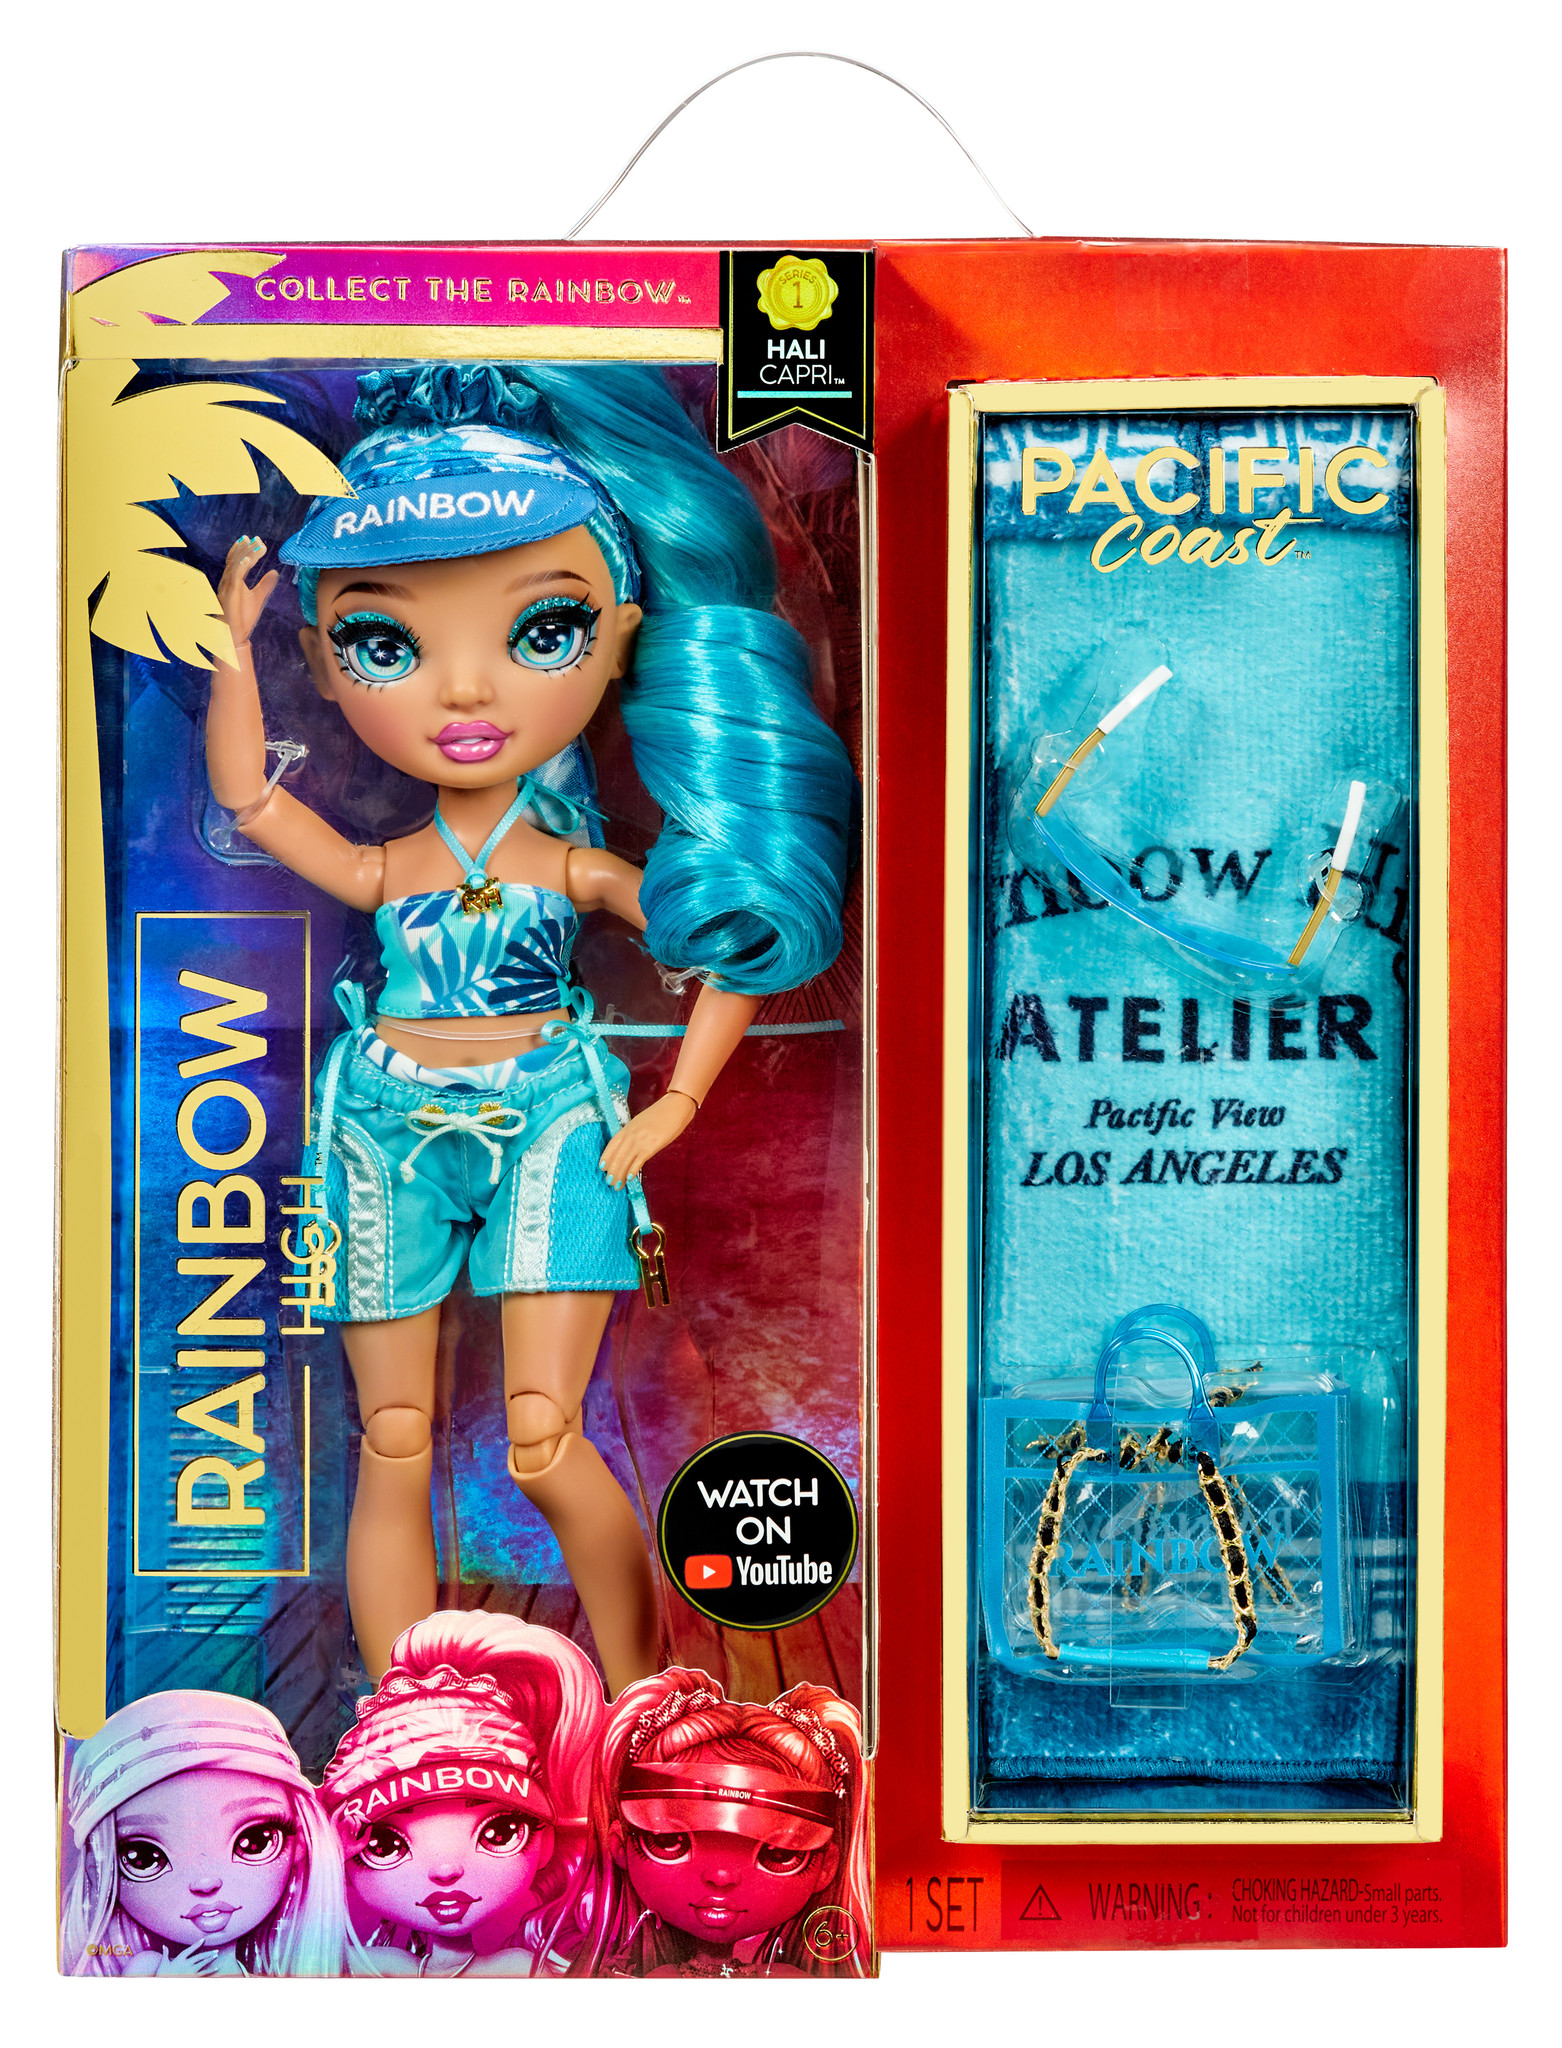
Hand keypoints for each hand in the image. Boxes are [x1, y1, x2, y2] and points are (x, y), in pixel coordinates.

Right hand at [153, 1939, 221, 1976]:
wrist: (163, 1985)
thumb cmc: (162, 1974)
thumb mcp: (163, 1963)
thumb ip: (166, 1954)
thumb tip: (164, 1946)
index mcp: (179, 1959)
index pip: (190, 1949)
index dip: (196, 1944)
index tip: (203, 1940)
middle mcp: (186, 1964)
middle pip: (199, 1956)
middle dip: (208, 1953)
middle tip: (216, 1950)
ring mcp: (190, 1971)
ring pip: (202, 1963)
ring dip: (210, 1959)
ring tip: (216, 1955)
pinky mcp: (192, 1977)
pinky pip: (203, 1973)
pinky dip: (210, 1970)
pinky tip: (216, 1968)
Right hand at [216, 534, 278, 664]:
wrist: (233, 634)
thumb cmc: (242, 617)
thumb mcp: (258, 597)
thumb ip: (266, 584)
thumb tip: (275, 572)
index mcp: (231, 580)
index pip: (236, 560)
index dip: (243, 549)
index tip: (253, 539)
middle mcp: (226, 581)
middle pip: (234, 559)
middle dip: (245, 547)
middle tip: (256, 538)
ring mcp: (226, 586)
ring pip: (235, 564)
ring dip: (246, 553)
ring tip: (257, 544)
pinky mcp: (230, 594)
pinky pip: (235, 576)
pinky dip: (241, 566)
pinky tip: (249, 559)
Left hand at [599, 1093, 695, 1186]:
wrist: (675, 1107)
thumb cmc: (661, 1114)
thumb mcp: (642, 1122)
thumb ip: (634, 1133)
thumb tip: (631, 1147)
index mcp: (628, 1127)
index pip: (612, 1144)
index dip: (606, 1157)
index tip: (602, 1167)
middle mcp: (631, 1134)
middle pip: (617, 1156)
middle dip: (612, 1171)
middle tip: (609, 1182)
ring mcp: (640, 1140)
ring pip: (625, 1160)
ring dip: (620, 1174)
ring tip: (617, 1186)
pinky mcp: (651, 1146)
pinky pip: (639, 1160)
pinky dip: (633, 1170)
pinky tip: (630, 1178)